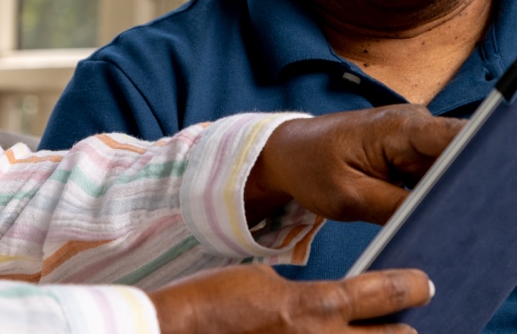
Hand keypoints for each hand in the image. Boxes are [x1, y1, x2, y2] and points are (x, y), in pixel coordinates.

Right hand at [149, 264, 432, 333]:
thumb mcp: (262, 278)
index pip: (376, 293)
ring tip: (392, 333)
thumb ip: (303, 292)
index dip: (406, 287)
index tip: (424, 284)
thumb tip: (327, 302)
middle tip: (414, 320)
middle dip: (406, 330)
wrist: (183, 332)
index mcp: (311, 306)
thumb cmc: (217, 301)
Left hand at [245, 105, 463, 225]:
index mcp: (400, 127)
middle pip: (458, 158)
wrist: (289, 153)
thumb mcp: (349, 196)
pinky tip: (407, 208)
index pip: (456, 137)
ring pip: (448, 171)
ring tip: (406, 209)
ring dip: (438, 196)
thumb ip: (398, 208)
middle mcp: (415, 125)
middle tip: (429, 216)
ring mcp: (414, 138)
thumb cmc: (310, 166)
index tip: (465, 195)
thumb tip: (440, 221)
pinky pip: (433, 176)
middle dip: (454, 190)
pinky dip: (426, 195)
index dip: (472, 164)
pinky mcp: (409, 151)